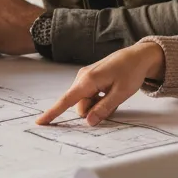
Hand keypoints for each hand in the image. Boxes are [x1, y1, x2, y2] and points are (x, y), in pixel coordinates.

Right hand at [36, 42, 165, 125]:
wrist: (137, 56)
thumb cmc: (131, 72)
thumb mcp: (121, 93)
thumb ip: (104, 108)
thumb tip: (88, 122)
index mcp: (88, 80)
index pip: (66, 100)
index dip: (53, 113)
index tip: (39, 122)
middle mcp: (83, 77)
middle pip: (80, 106)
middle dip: (93, 111)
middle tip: (113, 104)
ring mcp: (86, 77)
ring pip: (86, 102)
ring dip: (98, 105)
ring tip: (114, 96)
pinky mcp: (90, 78)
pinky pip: (90, 96)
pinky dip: (99, 99)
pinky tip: (111, 92)